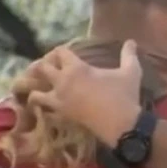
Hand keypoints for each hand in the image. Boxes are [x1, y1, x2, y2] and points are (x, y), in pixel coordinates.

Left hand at [26, 40, 142, 146]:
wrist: (121, 125)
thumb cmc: (124, 95)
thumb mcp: (131, 72)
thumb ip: (129, 55)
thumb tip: (131, 41)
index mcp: (77, 68)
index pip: (59, 52)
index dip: (60, 51)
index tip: (64, 53)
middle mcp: (63, 82)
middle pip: (41, 68)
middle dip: (42, 66)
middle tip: (49, 67)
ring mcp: (60, 101)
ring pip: (35, 93)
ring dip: (35, 89)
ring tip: (40, 89)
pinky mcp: (62, 115)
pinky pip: (45, 110)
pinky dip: (43, 108)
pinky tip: (47, 107)